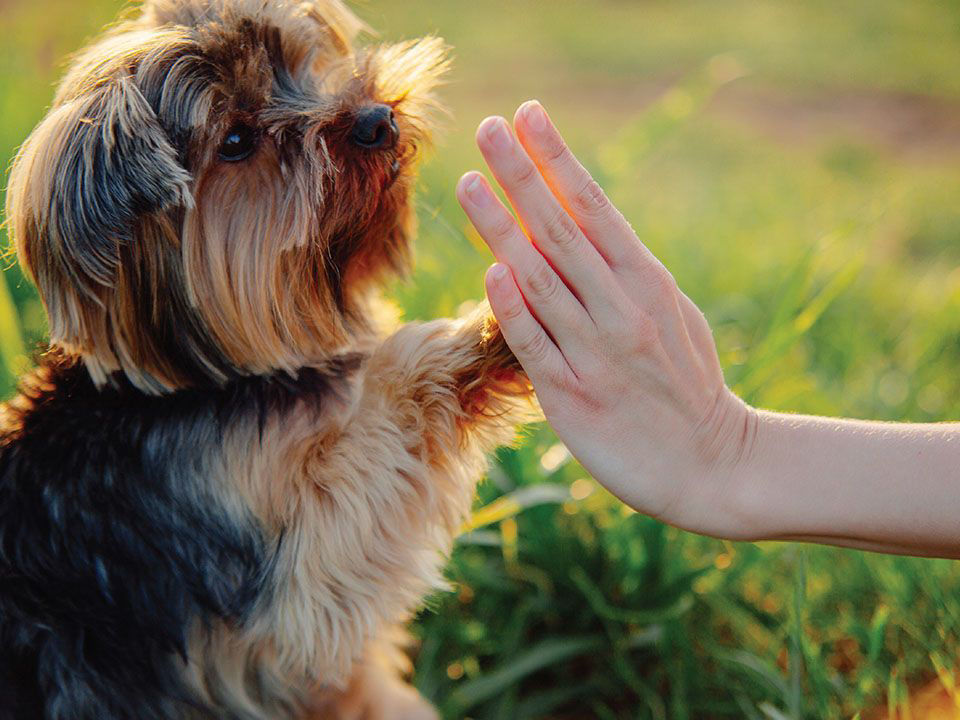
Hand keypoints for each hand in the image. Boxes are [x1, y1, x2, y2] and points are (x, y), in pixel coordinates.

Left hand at [456, 101, 755, 536]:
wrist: (713, 467)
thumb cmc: (688, 385)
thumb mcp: (671, 316)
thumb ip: (626, 275)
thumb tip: (580, 229)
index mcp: (649, 283)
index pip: (595, 208)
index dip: (558, 160)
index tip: (528, 115)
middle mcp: (623, 310)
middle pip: (562, 231)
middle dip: (522, 175)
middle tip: (487, 128)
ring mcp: (598, 354)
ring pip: (542, 280)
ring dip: (502, 228)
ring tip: (469, 183)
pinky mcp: (575, 399)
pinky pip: (537, 346)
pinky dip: (514, 307)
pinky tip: (491, 270)